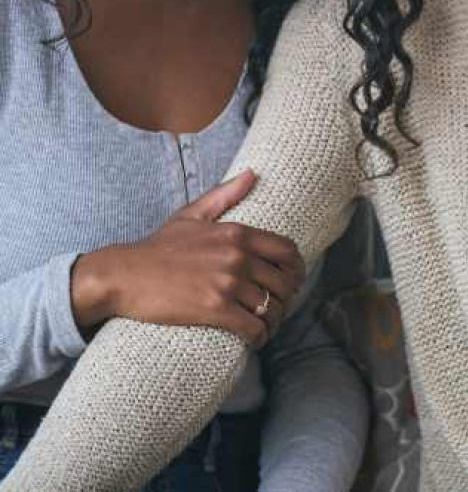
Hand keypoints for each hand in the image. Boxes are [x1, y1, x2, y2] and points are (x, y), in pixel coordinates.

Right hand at [71, 170, 304, 347]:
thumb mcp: (192, 214)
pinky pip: (252, 327)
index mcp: (237, 233)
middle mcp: (238, 256)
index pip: (287, 251)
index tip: (293, 281)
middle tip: (278, 308)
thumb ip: (225, 194)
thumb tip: (252, 173)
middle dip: (286, 298)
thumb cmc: (157, 247)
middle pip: (284, 281)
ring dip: (273, 320)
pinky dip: (259, 336)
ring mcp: (227, 282)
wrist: (123, 275)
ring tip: (266, 326)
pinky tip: (254, 340)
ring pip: (270, 306)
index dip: (297, 269)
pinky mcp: (214, 309)